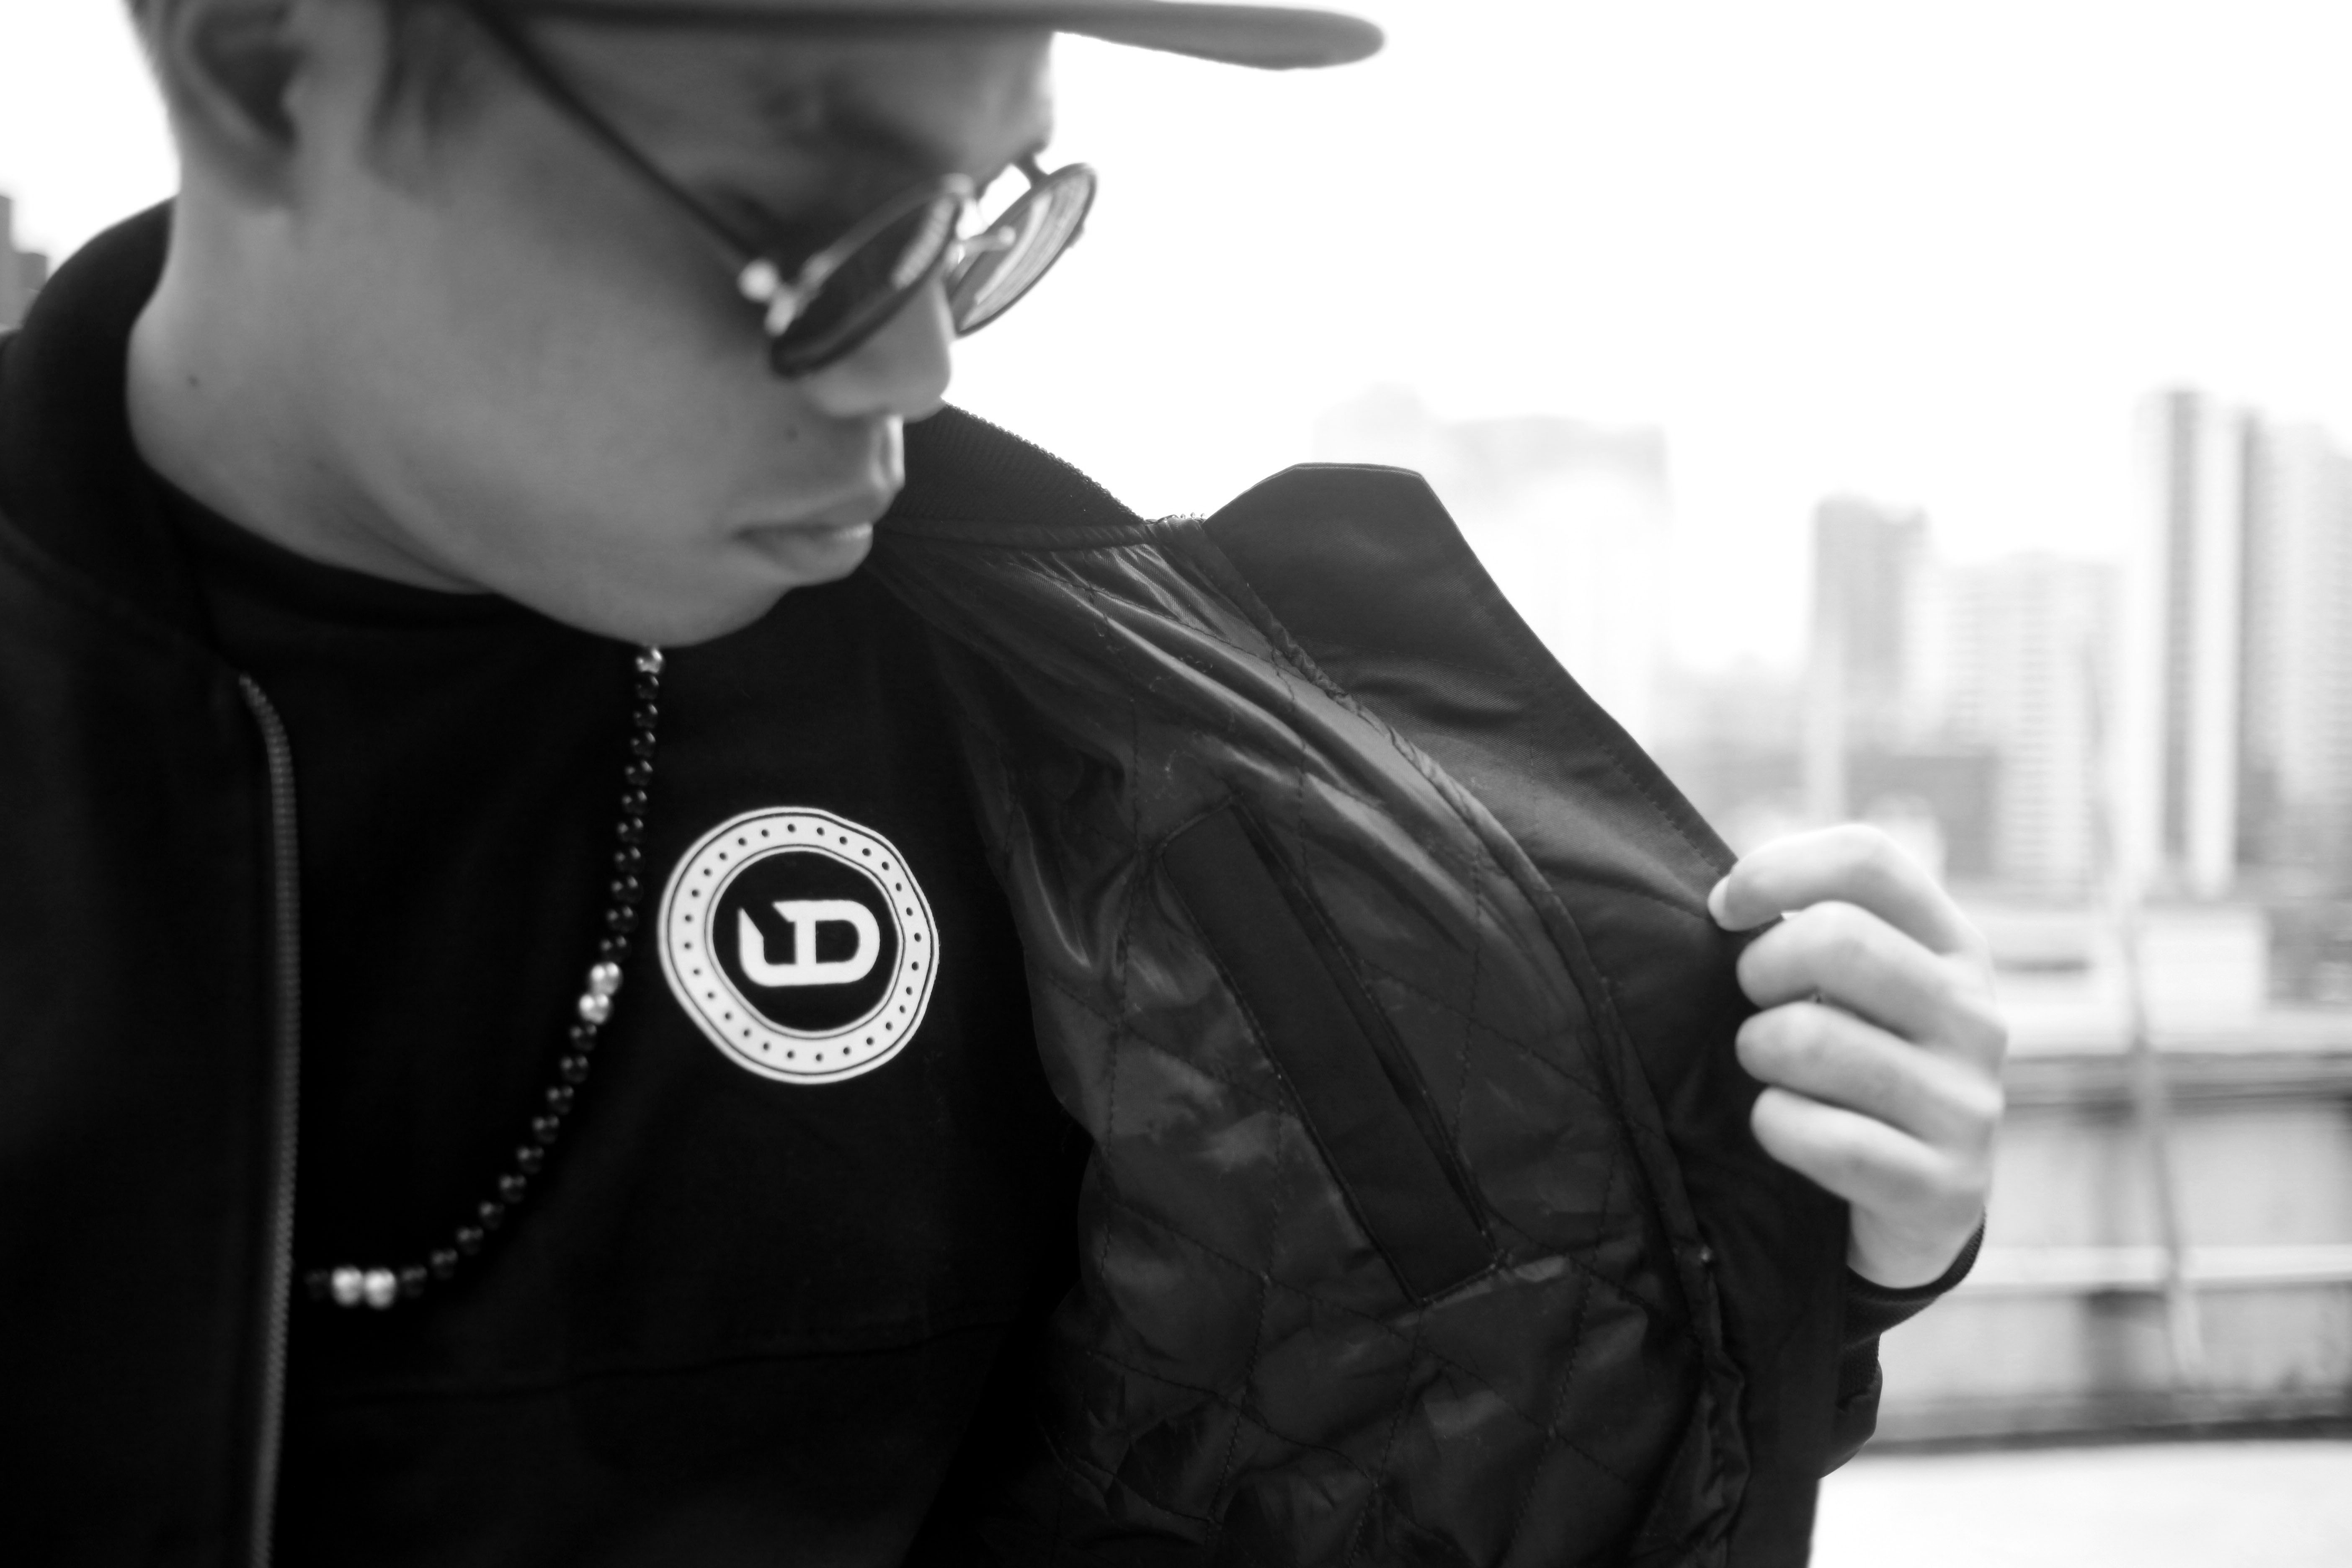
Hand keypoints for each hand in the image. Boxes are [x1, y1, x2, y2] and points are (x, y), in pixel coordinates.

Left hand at [1708, 825, 2005, 1288]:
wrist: (1916, 1210)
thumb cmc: (1856, 1071)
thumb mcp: (1855, 991)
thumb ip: (1815, 931)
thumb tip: (1727, 896)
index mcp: (1953, 948)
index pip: (1868, 860)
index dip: (1775, 871)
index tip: (1724, 909)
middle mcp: (1975, 1017)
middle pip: (1835, 939)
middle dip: (1759, 969)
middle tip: (1752, 1006)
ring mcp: (1969, 1105)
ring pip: (1810, 1039)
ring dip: (1758, 1053)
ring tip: (1770, 1069)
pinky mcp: (1946, 1189)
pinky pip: (1822, 1137)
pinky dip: (1775, 1127)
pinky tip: (1785, 1128)